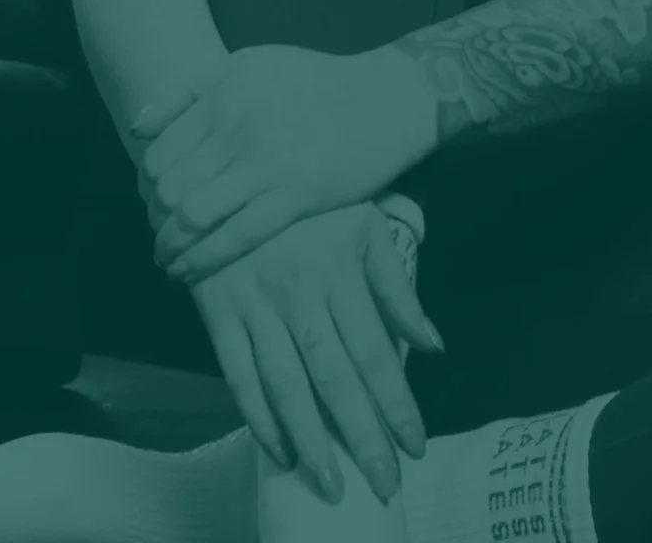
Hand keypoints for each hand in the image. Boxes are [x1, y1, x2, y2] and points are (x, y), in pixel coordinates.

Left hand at [131, 45, 435, 281]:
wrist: (382, 98)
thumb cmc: (314, 80)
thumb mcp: (249, 64)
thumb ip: (190, 91)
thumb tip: (137, 129)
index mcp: (223, 96)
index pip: (159, 154)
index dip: (145, 186)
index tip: (151, 201)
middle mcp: (237, 130)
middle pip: (169, 189)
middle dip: (154, 220)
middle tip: (158, 232)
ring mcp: (265, 165)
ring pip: (193, 217)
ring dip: (170, 246)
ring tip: (167, 258)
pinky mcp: (295, 196)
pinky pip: (234, 238)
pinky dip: (202, 261)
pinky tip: (189, 271)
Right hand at [184, 202, 441, 505]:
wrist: (234, 168)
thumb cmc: (311, 200)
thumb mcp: (365, 223)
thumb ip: (397, 285)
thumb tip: (433, 344)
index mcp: (340, 270)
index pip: (375, 351)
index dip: (396, 402)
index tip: (415, 445)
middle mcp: (299, 292)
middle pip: (334, 377)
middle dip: (361, 436)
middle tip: (382, 484)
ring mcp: (255, 303)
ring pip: (286, 384)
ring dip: (311, 440)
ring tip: (332, 483)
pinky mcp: (218, 309)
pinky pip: (237, 373)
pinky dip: (257, 416)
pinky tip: (278, 451)